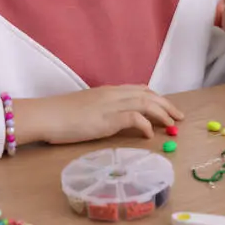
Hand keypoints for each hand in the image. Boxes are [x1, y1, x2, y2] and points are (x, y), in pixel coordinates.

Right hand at [13, 85, 183, 144]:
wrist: (44, 115)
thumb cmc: (61, 115)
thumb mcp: (88, 108)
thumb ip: (105, 109)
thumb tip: (117, 118)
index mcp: (109, 91)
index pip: (140, 89)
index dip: (158, 98)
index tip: (168, 107)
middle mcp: (114, 94)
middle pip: (149, 95)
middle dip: (167, 105)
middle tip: (179, 117)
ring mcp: (111, 105)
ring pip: (146, 103)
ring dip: (162, 114)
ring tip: (172, 125)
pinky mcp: (107, 118)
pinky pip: (134, 118)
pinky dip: (145, 125)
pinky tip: (149, 134)